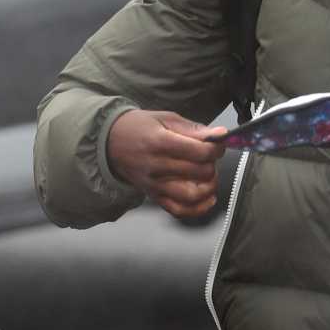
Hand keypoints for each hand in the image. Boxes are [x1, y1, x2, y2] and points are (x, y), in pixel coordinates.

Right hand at [106, 109, 225, 218]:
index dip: (216, 148)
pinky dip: (198, 208)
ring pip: (192, 195)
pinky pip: (179, 210)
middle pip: (199, 173)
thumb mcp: (165, 118)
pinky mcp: (154, 196)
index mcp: (160, 142)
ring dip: (209, 186)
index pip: (200, 152)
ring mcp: (155, 185)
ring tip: (208, 176)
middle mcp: (157, 166)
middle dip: (212, 164)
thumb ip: (193, 129)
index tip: (217, 144)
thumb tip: (220, 135)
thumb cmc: (139, 127)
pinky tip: (207, 198)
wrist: (110, 142)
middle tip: (209, 158)